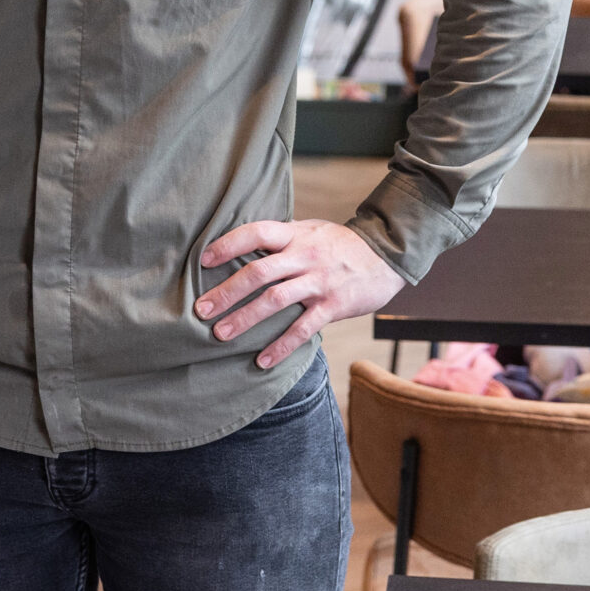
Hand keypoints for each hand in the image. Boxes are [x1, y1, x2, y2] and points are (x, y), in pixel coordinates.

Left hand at [197, 219, 405, 369]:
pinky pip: (303, 328)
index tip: (203, 260)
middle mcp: (304, 256)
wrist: (387, 255)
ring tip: (221, 334)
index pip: (255, 234)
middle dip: (227, 292)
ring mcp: (319, 282)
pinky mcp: (334, 306)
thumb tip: (244, 246)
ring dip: (246, 319)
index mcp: (295, 235)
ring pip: (275, 300)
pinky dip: (281, 345)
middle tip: (202, 310)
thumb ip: (281, 238)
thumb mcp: (310, 230)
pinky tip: (262, 360)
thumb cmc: (340, 244)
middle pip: (259, 272)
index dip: (228, 245)